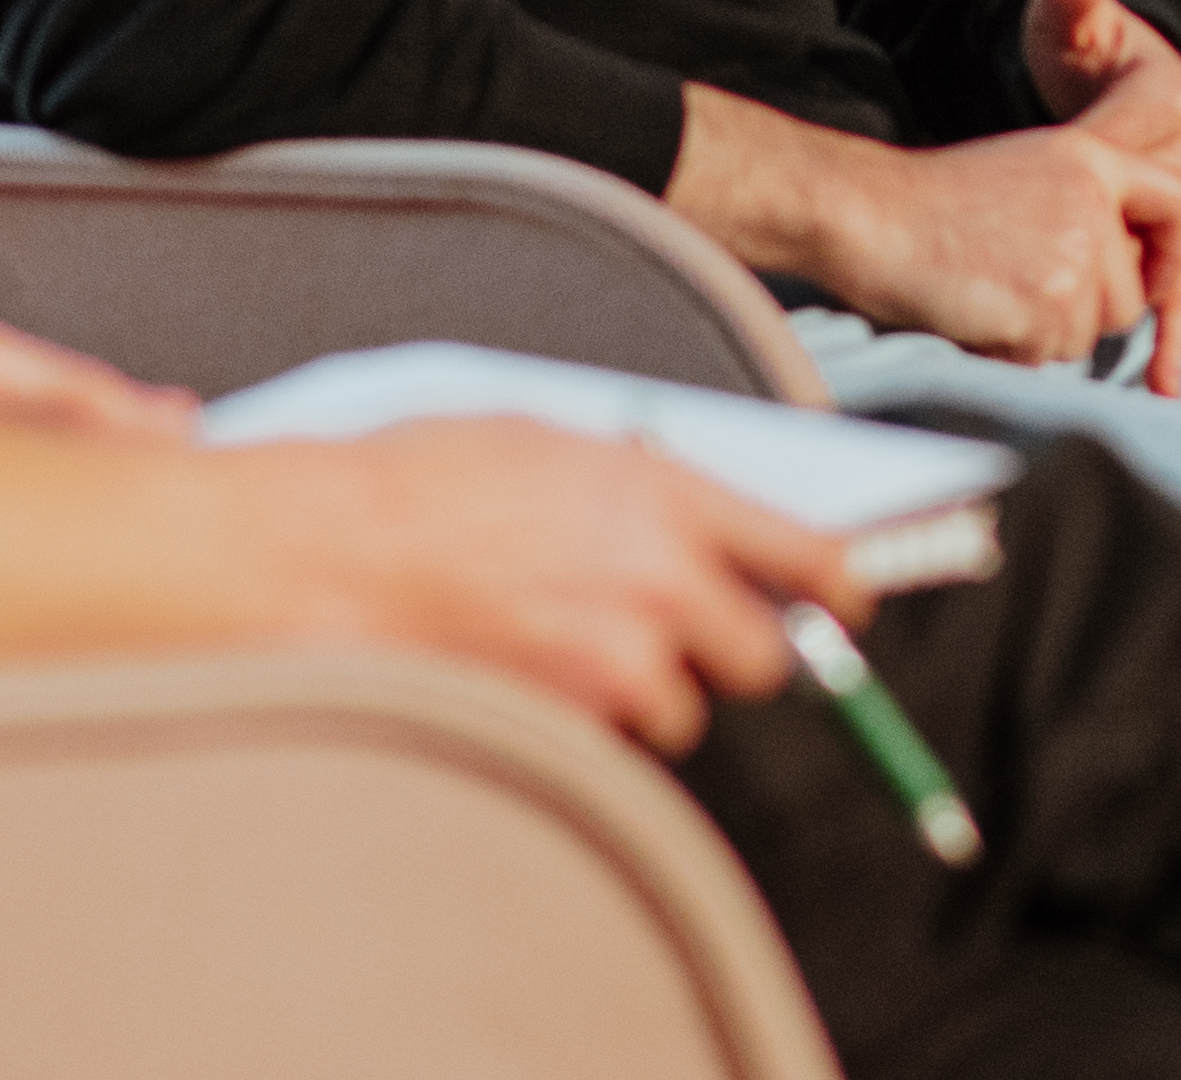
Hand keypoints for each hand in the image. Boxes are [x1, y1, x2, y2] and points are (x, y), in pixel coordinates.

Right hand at [233, 418, 861, 758]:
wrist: (331, 551)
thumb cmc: (420, 481)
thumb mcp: (551, 441)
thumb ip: (639, 485)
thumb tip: (699, 521)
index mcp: (665, 492)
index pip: (809, 551)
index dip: (843, 586)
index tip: (850, 602)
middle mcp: (661, 579)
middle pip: (763, 656)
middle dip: (730, 653)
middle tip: (679, 635)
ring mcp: (617, 659)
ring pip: (681, 711)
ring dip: (644, 694)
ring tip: (567, 647)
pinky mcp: (569, 720)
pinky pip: (607, 739)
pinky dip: (581, 722)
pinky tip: (525, 672)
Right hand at [668, 61, 1180, 392]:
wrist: (867, 214)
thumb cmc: (930, 204)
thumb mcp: (1028, 174)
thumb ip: (1087, 211)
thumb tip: (1132, 283)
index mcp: (1094, 162)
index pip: (1179, 207)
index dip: (1175, 263)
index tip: (1154, 295)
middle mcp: (1095, 204)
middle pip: (1129, 299)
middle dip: (1080, 313)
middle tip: (1011, 282)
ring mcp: (1075, 255)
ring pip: (1088, 336)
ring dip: (1040, 334)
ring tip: (986, 289)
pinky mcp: (1047, 304)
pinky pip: (1046, 358)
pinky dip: (1009, 351)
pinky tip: (971, 310)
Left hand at [1019, 0, 1180, 390]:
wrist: (1088, 68)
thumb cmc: (1072, 43)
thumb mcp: (1065, 17)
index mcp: (1178, 97)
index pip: (1156, 157)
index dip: (1127, 201)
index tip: (1105, 238)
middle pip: (1167, 222)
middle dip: (1139, 269)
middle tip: (1103, 321)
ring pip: (1170, 261)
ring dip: (1156, 316)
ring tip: (1142, 377)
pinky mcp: (1168, 233)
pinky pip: (1176, 287)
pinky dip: (1170, 336)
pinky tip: (1161, 385)